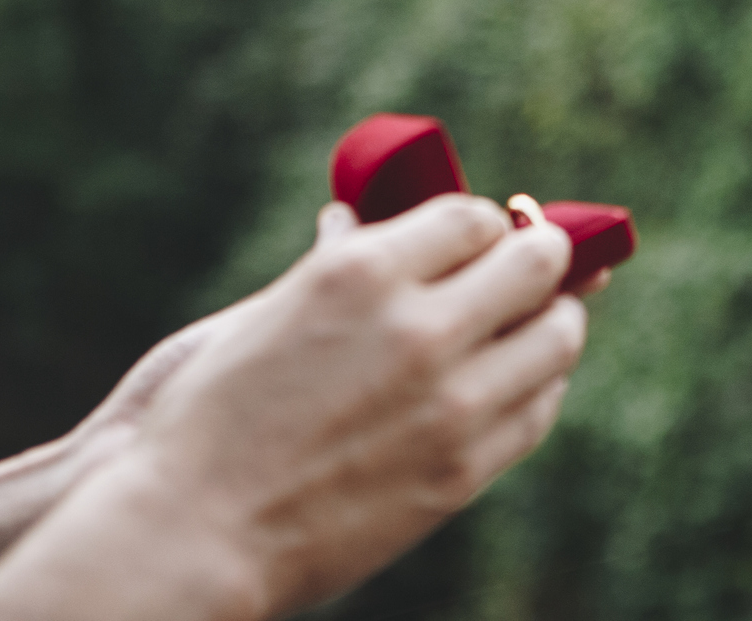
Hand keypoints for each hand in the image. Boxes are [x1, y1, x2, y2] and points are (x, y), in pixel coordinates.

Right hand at [105, 194, 584, 615]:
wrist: (193, 534)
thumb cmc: (210, 419)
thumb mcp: (266, 315)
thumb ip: (333, 265)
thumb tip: (355, 218)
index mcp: (360, 273)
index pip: (474, 217)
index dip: (484, 225)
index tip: (481, 239)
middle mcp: (418, 327)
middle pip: (537, 262)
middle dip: (539, 255)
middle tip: (531, 266)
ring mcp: (449, 402)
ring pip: (558, 335)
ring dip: (550, 319)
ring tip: (528, 325)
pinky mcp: (462, 469)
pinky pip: (539, 407)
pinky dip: (536, 384)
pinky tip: (514, 382)